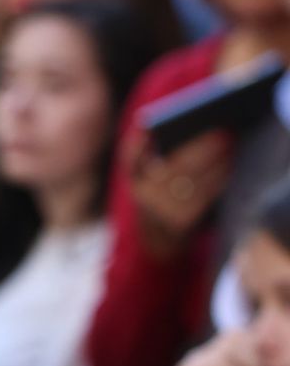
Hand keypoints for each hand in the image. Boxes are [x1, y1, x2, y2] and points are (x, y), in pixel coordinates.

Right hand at [125, 127, 230, 257]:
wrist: (158, 239)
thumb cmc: (152, 196)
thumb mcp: (138, 178)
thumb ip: (138, 153)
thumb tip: (147, 127)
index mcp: (136, 185)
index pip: (137, 160)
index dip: (143, 144)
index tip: (159, 127)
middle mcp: (148, 199)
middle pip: (178, 166)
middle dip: (201, 148)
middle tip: (221, 131)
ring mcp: (166, 211)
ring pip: (195, 179)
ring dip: (216, 161)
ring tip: (230, 144)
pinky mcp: (184, 220)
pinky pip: (206, 194)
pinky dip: (219, 177)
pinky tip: (229, 164)